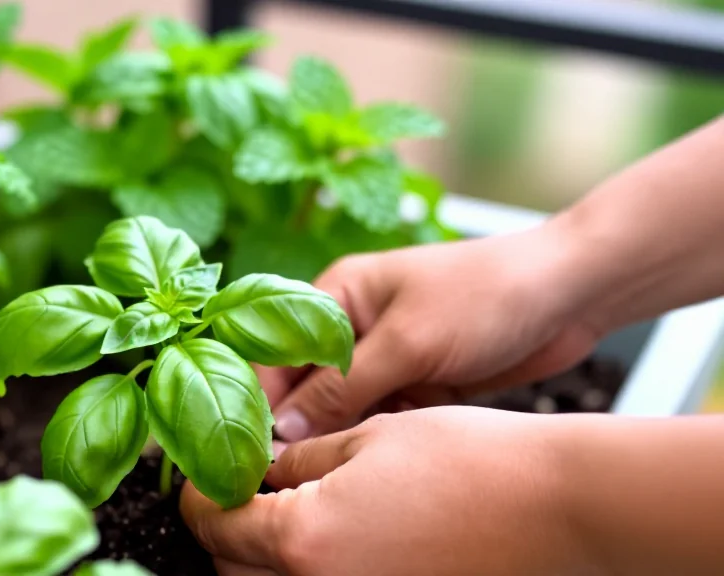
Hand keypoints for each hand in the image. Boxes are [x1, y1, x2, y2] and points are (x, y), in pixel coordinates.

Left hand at [181, 406, 585, 575]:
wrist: (556, 506)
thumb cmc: (469, 460)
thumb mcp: (366, 438)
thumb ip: (297, 460)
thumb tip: (258, 466)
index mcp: (302, 540)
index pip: (211, 523)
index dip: (196, 490)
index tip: (203, 468)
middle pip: (232, 568)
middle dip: (224, 526)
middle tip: (240, 482)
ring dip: (262, 552)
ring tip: (281, 505)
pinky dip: (310, 566)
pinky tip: (329, 532)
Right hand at [263, 224, 604, 441]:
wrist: (570, 294)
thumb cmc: (486, 294)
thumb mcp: (408, 342)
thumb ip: (343, 387)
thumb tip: (284, 430)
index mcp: (336, 294)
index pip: (275, 349)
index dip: (261, 396)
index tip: (253, 444)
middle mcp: (353, 326)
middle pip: (306, 384)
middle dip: (300, 424)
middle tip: (289, 470)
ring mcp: (386, 357)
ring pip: (343, 408)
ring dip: (342, 433)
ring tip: (341, 462)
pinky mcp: (416, 383)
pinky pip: (380, 418)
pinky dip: (379, 436)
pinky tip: (383, 452)